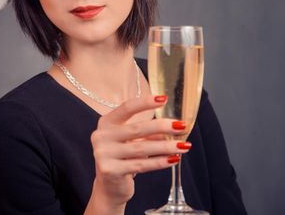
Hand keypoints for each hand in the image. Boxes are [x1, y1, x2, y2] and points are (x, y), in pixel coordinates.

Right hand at [88, 95, 191, 209]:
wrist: (109, 186)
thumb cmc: (123, 158)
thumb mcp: (132, 141)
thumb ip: (148, 132)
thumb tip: (173, 126)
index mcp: (106, 123)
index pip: (127, 108)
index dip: (145, 102)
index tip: (164, 99)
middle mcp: (101, 136)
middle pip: (136, 128)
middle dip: (162, 126)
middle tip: (181, 126)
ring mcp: (103, 153)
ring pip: (141, 148)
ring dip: (166, 146)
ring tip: (183, 146)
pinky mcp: (110, 170)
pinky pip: (140, 165)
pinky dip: (159, 162)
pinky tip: (173, 159)